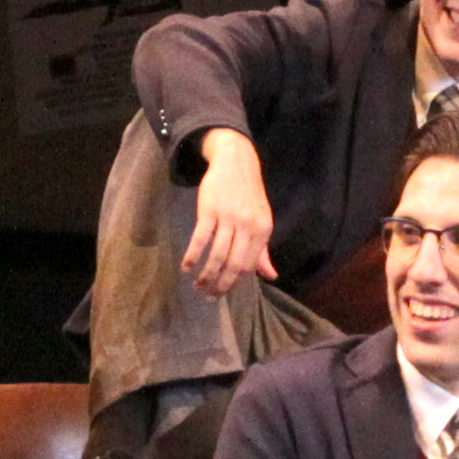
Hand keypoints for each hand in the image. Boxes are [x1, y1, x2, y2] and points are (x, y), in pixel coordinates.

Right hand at [181, 135, 276, 297]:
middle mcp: (248, 226)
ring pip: (217, 255)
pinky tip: (186, 266)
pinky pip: (200, 238)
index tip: (222, 293)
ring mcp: (228, 217)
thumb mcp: (261, 221)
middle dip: (220, 285)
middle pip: (233, 264)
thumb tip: (271, 276)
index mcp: (263, 231)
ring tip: (197, 284)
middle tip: (208, 296)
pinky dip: (192, 256)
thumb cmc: (248, 196)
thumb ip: (263, 251)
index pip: (249, 266)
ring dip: (205, 274)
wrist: (236, 162)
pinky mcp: (209, 209)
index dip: (234, 283)